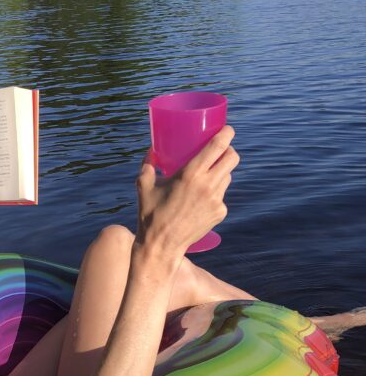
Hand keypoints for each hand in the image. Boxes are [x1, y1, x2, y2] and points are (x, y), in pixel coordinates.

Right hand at [136, 125, 238, 257]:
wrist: (161, 246)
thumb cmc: (150, 215)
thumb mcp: (144, 187)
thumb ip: (147, 166)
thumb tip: (151, 151)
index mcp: (191, 174)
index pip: (218, 146)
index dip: (227, 134)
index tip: (227, 129)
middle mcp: (208, 185)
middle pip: (232, 158)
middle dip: (229, 150)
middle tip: (220, 151)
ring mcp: (216, 200)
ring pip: (228, 176)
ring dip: (222, 171)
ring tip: (209, 174)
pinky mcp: (219, 213)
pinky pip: (222, 196)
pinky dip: (215, 193)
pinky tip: (202, 198)